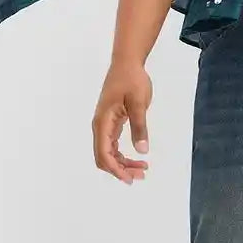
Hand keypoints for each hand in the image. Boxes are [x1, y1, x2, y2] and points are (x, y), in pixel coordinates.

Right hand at [92, 57, 151, 184]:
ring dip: (123, 164)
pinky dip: (123, 155)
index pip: (104, 153)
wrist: (127, 63)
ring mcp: (104, 125)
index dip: (115, 169)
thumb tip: (142, 151)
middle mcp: (100, 126)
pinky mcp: (111, 123)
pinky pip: (113, 145)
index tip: (130, 178)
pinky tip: (138, 158)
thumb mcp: (138, 103)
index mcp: (103, 122)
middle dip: (120, 170)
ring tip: (142, 170)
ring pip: (109, 153)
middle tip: (141, 176)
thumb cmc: (131, 79)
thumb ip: (139, 126)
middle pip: (104, 157)